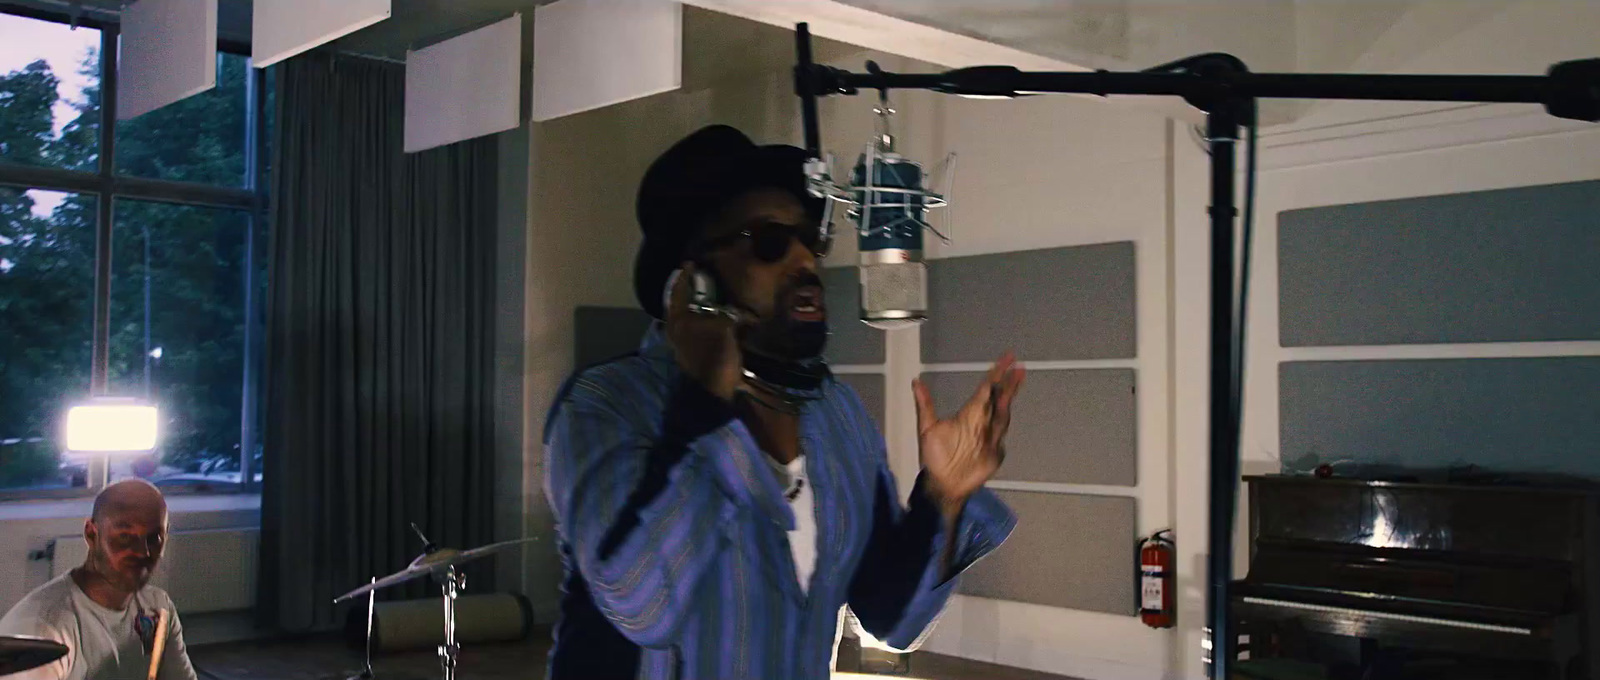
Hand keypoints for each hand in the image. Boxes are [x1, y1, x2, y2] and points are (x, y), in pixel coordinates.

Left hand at [665, 262, 742, 400]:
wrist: (712, 392)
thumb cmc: (714, 356)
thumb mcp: (725, 329)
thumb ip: (731, 315)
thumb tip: (742, 311)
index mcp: (679, 320)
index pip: (679, 291)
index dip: (685, 276)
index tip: (691, 262)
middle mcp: (677, 329)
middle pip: (682, 303)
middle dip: (693, 291)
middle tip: (705, 277)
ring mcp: (683, 342)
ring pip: (690, 316)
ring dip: (701, 306)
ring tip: (716, 295)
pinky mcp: (694, 352)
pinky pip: (699, 328)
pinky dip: (707, 320)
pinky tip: (720, 316)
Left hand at [913, 352, 1025, 512]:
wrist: (943, 484)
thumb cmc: (935, 457)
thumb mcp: (926, 429)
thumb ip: (925, 405)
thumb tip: (915, 381)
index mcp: (969, 414)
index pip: (985, 389)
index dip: (996, 374)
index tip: (1007, 359)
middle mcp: (982, 422)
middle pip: (999, 399)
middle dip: (1009, 384)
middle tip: (1019, 368)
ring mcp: (991, 437)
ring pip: (1002, 415)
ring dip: (1009, 398)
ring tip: (1017, 380)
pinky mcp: (995, 453)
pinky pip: (1000, 437)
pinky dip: (1003, 425)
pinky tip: (1006, 412)